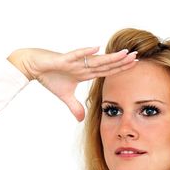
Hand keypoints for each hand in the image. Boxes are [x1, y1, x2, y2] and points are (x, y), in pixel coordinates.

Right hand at [7, 46, 137, 121]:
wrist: (33, 66)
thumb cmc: (49, 76)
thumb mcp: (64, 95)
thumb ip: (74, 106)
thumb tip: (81, 120)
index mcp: (84, 72)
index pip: (106, 70)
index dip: (119, 68)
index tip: (134, 64)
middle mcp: (82, 65)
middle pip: (105, 64)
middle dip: (121, 61)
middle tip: (137, 56)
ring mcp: (74, 62)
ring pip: (95, 60)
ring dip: (110, 57)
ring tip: (125, 53)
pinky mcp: (62, 59)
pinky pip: (75, 56)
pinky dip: (85, 53)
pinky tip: (96, 49)